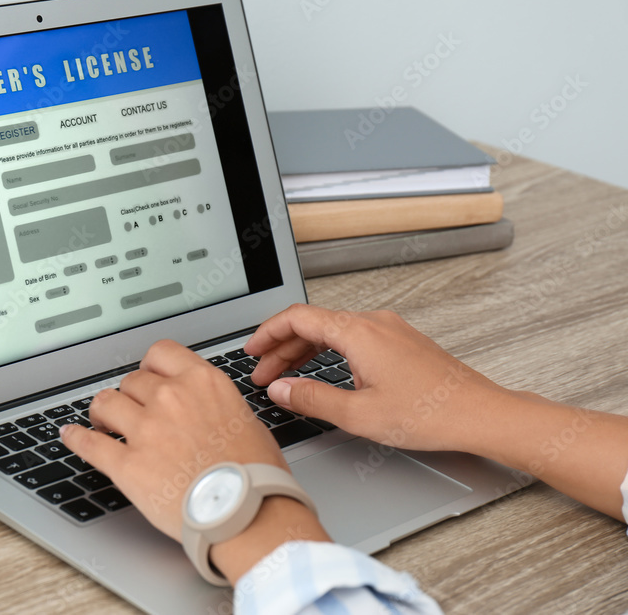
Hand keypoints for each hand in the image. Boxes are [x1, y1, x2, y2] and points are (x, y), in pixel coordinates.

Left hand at [60, 339, 290, 541]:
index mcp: (202, 383)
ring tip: (103, 422)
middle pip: (132, 380)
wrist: (247, 513)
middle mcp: (171, 398)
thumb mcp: (246, 420)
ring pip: (106, 402)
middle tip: (131, 410)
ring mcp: (146, 430)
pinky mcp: (128, 464)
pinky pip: (90, 443)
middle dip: (130, 395)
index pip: (161, 353)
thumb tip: (204, 410)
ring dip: (103, 412)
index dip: (150, 366)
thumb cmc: (255, 475)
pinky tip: (70, 435)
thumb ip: (215, 405)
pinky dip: (76, 438)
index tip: (147, 375)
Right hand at [245, 304, 627, 519]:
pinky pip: (354, 338)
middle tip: (264, 375)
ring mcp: (390, 330)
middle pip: (314, 323)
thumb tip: (281, 390)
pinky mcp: (402, 343)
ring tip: (288, 378)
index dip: (268, 333)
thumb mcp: (359, 414)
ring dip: (305, 352)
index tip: (252, 351)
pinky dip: (330, 353)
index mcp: (358, 332)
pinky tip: (325, 376)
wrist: (480, 414)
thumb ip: (312, 399)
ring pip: (334, 331)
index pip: (298, 318)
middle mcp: (374, 323)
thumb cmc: (430, 413)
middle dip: (283, 348)